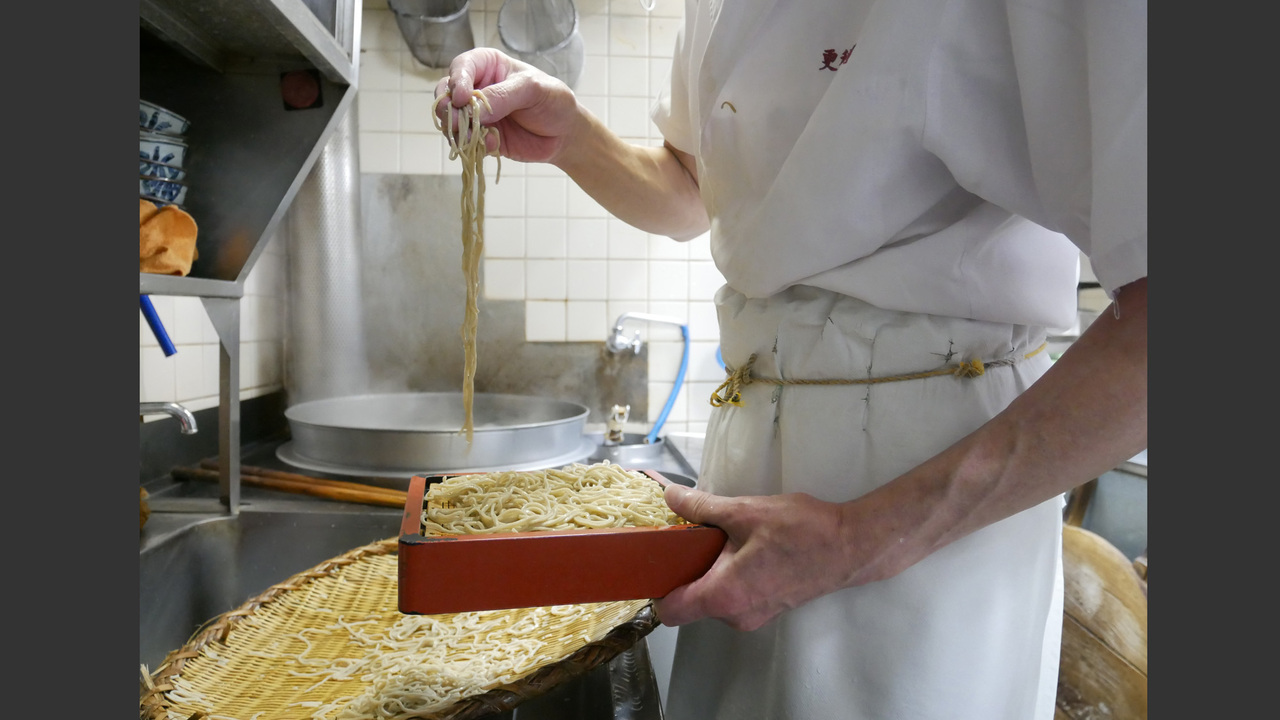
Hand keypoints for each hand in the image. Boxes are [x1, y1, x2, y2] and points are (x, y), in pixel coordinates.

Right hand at [434, 48, 581, 163]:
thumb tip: (476, 110)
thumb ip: (504, 96)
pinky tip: (492, 144)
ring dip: (458, 131)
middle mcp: (476, 88)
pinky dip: (473, 145)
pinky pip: (466, 142)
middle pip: (446, 95)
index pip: (461, 67)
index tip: (461, 97)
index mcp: (486, 65)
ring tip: (476, 137)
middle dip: (448, 109)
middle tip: (456, 121)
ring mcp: (476, 115)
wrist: (565, 133)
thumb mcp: (533, 89)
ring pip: (451, 121)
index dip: (456, 81)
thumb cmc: (552, 100)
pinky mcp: (480, 137)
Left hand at [654, 484, 895, 631]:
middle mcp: (736, 615)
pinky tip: (747, 547)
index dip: (657, 587)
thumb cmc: (802, 531)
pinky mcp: (769, 609)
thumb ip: (701, 507)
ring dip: (712, 570)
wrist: (852, 546)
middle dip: (688, 569)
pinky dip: (732, 575)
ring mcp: (755, 616)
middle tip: (694, 536)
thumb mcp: (744, 511)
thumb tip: (670, 496)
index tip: (658, 560)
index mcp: (724, 596)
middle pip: (691, 601)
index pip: (670, 610)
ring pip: (714, 597)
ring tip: (727, 537)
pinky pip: (736, 596)